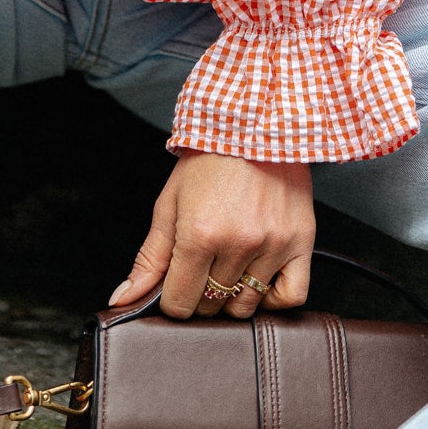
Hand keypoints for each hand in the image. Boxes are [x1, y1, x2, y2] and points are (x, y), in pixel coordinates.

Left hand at [108, 151, 314, 320]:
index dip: (172, 299)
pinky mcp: (301, 241)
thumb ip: (150, 257)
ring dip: (232, 296)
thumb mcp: (170, 202)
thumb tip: (125, 299)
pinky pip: (291, 296)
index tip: (175, 284)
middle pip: (212, 306)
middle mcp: (238, 242)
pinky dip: (273, 298)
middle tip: (201, 266)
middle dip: (200, 293)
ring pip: (247, 305)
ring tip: (228, 265)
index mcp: (200, 234)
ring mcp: (273, 244)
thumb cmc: (209, 159)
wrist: (254, 122)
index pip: (180, 303)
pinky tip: (258, 278)